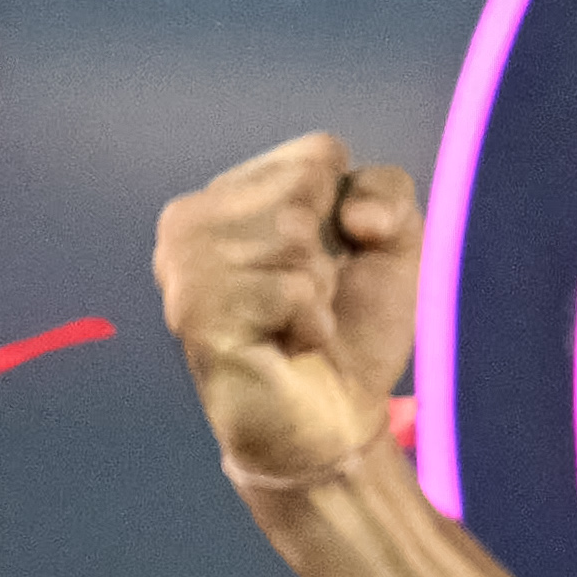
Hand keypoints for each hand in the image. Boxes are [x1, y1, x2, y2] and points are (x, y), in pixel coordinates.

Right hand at [148, 133, 422, 501]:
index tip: (332, 261)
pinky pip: (288, 287)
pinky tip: (286, 346)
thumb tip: (354, 217)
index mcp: (228, 194)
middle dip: (328, 252)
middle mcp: (189, 221)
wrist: (335, 422)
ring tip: (294, 323)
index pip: (316, 154)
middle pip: (302, 189)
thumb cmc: (353, 329)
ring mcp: (183, 267)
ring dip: (316, 291)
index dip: (348, 210)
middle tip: (308, 301)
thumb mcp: (393, 244)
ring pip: (290, 234)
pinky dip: (310, 322)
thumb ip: (388, 191)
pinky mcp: (195, 313)